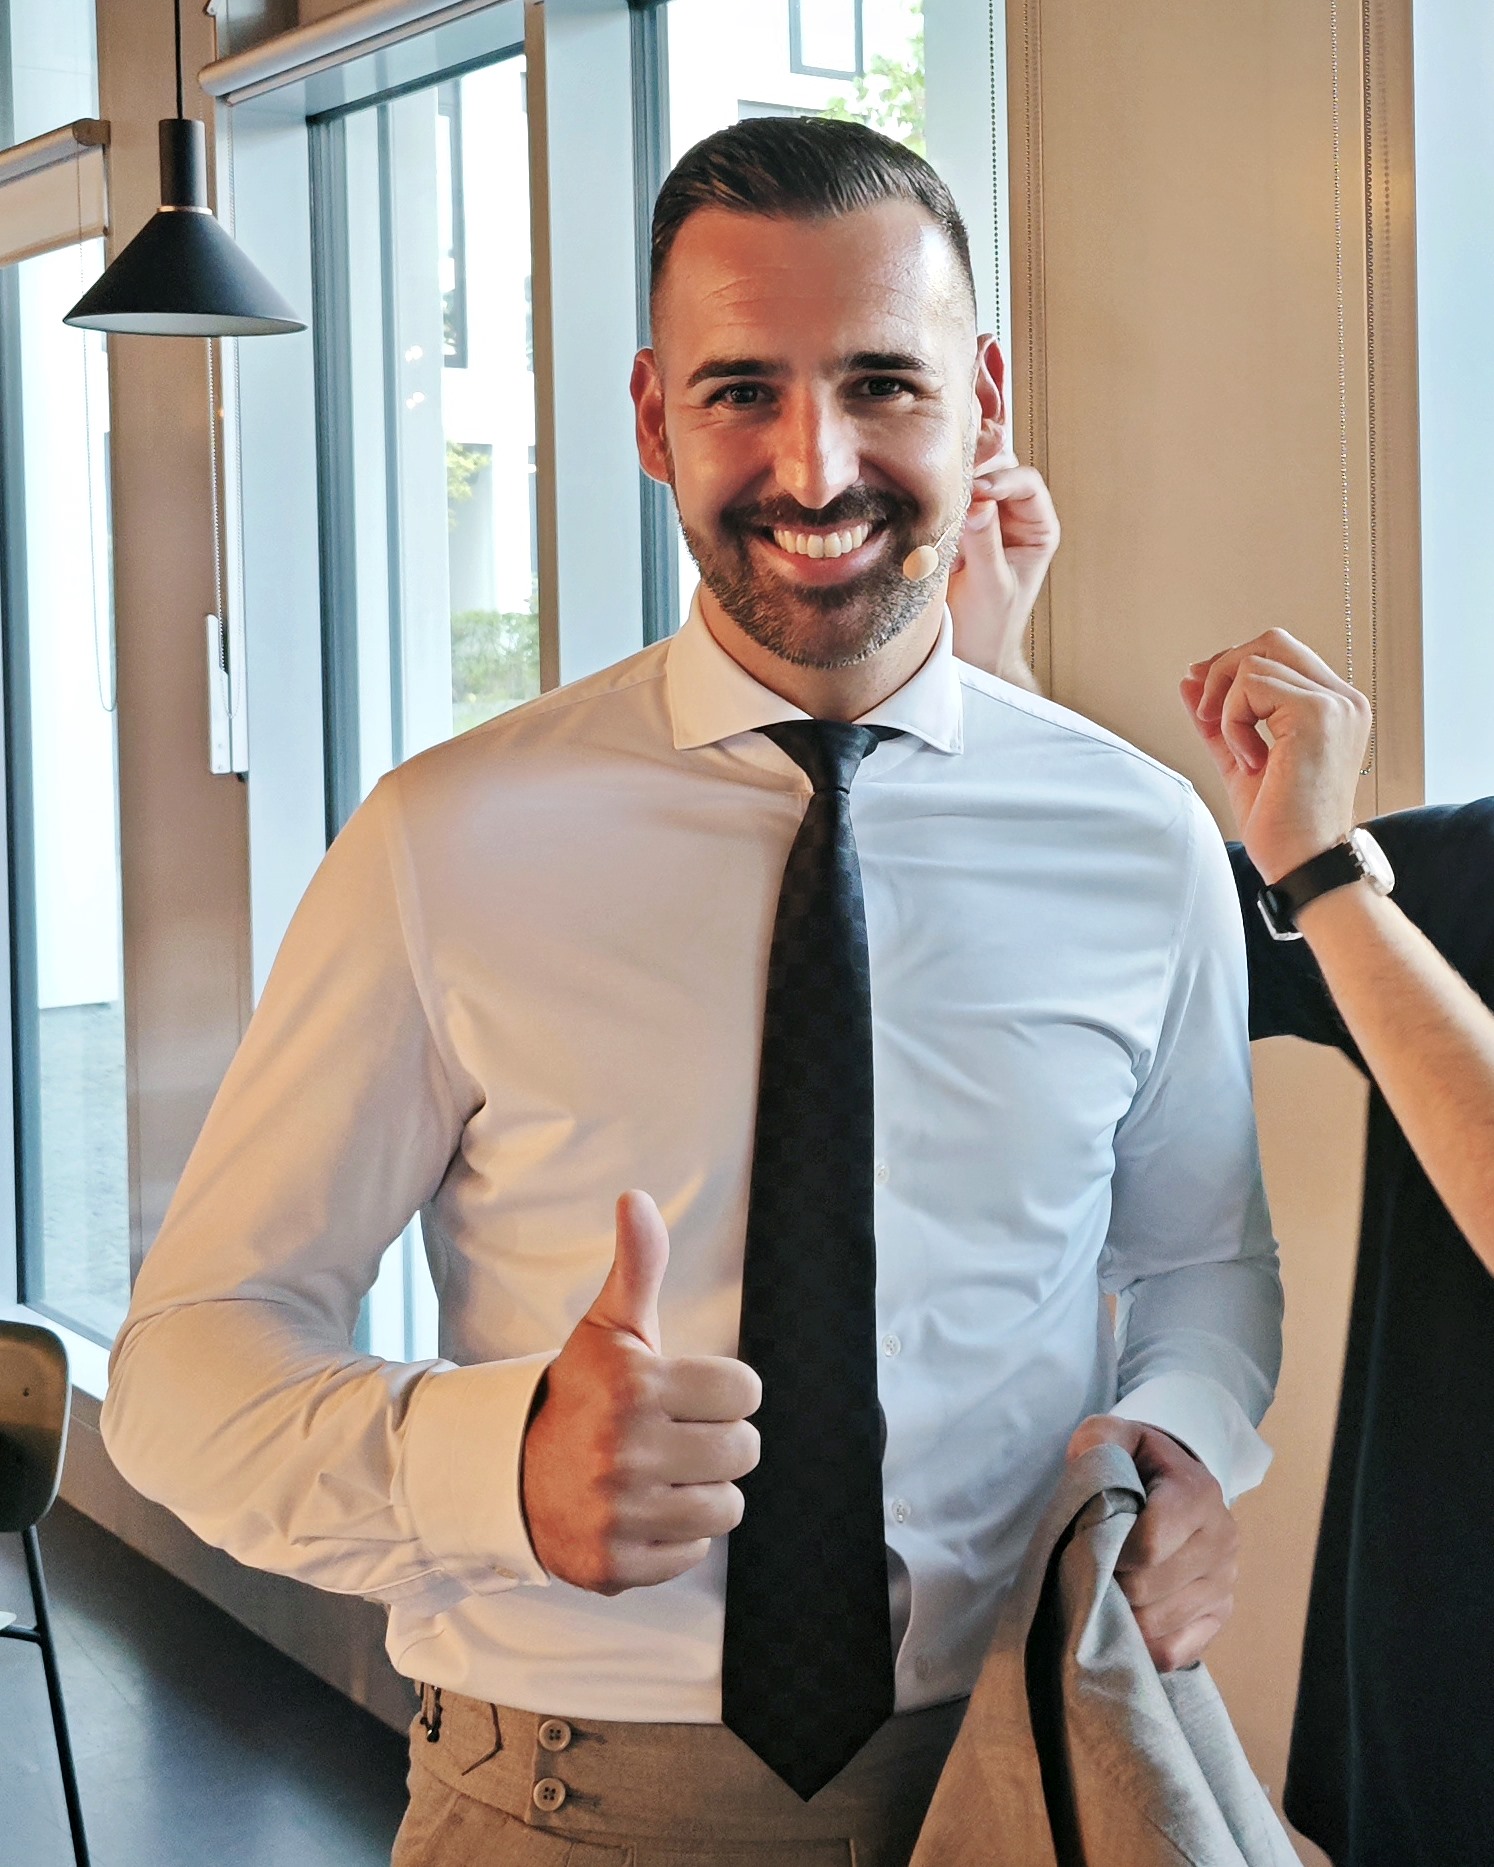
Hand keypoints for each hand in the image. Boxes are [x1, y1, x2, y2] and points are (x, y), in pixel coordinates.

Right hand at [520, 1191, 760, 1594]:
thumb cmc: (576, 1396)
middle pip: (744, 1452)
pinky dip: (674, 1539)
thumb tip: (637, 1198)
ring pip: (727, 1507)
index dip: (724, 1393)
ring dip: (703, 1493)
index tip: (690, 1396)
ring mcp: (619, 1512)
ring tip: (664, 1476)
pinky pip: (692, 1555)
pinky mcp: (614, 1565)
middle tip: (678, 1438)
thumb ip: (637, 1264)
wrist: (505, 1472)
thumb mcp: (607, 1329)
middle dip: (717, 1443)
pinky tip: (642, 1513)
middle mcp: (627, 1450)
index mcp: (635, 1386)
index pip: (745, 1392)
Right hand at [946, 461, 1059, 687]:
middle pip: (998, 470)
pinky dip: (937, 498)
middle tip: (950, 483)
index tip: (977, 490)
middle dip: (976, 472)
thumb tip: (979, 501)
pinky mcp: (955, 527)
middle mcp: (1013, 518)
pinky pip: (947, 499)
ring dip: (954, 483)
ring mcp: (983, 519)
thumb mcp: (991, 587)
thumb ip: (985, 544)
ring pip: (970, 479)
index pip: (1026, 484)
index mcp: (1037, 529)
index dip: (1003, 479)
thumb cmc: (990, 627)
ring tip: (937, 498)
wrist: (967, 654)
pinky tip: (926, 509)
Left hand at [1067, 1415, 1238, 1670]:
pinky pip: (1173, 1653)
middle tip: (1093, 1564)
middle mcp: (1222, 1541)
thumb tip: (1088, 1463)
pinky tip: (1126, 1617)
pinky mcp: (1218, 1618)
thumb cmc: (1135, 1464)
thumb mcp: (1113, 1437)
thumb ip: (1097, 1441)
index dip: (1109, 1548)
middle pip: (1148, 1588)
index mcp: (1199, 1494)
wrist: (1171, 1485)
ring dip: (1120, 1612)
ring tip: (1107, 1586)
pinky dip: (1140, 1642)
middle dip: (1109, 1580)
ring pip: (1156, 1624)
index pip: (1149, 1544)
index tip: (1091, 1538)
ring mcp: (1224, 1584)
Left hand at [1180, 628, 1371, 883]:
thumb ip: (1219, 718)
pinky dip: (1234, 723)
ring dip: (1228, 707)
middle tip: (1207, 716)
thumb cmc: (1282, 824)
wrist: (1304, 863)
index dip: (1232, 667)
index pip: (1279, 653)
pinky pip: (1251, 687)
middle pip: (1270, 642)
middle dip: (1224, 671)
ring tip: (1241, 752)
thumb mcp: (1240, 758)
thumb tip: (1190, 681)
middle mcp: (1342, 699)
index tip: (1203, 698)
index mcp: (1333, 707)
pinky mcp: (1317, 713)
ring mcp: (1334, 703)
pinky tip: (1252, 760)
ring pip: (1255, 662)